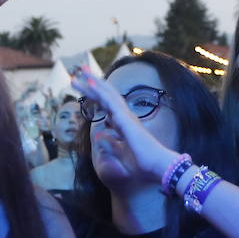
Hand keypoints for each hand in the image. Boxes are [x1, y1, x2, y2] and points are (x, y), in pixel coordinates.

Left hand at [69, 66, 178, 182]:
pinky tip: (89, 82)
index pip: (106, 104)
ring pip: (106, 94)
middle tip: (81, 71)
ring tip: (81, 71)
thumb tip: (99, 136)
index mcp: (123, 122)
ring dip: (93, 82)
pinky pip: (109, 101)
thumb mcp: (120, 154)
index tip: (84, 85)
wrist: (157, 166)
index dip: (95, 94)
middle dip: (93, 82)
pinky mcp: (124, 119)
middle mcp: (124, 116)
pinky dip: (99, 90)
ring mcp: (125, 115)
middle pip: (106, 94)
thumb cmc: (143, 163)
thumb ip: (109, 144)